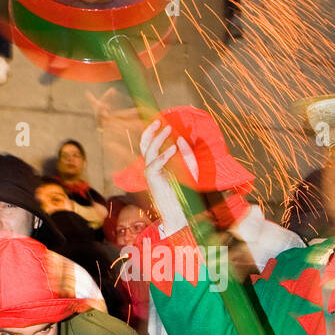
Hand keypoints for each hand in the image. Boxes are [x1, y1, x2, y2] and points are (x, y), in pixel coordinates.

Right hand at [139, 119, 197, 233]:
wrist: (178, 214)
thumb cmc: (183, 194)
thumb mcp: (189, 170)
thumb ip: (186, 155)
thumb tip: (181, 139)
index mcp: (157, 166)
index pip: (152, 146)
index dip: (154, 134)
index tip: (163, 123)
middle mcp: (151, 168)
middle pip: (145, 146)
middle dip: (150, 132)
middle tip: (159, 120)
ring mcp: (150, 174)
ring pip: (149, 151)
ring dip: (158, 139)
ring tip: (168, 130)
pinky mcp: (152, 181)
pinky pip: (155, 165)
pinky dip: (164, 155)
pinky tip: (173, 148)